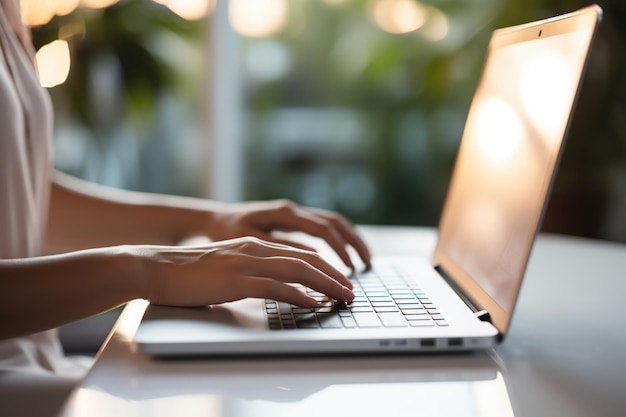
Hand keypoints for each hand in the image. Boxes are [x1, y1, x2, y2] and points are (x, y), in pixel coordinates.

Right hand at [138, 236, 354, 307]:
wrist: (154, 268)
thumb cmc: (186, 273)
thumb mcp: (224, 267)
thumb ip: (248, 272)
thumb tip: (271, 287)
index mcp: (252, 246)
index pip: (298, 254)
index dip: (324, 267)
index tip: (339, 280)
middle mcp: (253, 250)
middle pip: (306, 259)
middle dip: (334, 274)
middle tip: (351, 290)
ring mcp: (245, 263)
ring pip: (298, 270)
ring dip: (325, 284)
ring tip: (343, 296)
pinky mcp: (235, 280)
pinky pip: (275, 286)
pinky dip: (298, 295)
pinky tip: (312, 303)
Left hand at [204, 200, 370, 270]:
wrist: (211, 220)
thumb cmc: (226, 232)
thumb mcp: (249, 242)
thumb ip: (281, 248)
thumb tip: (313, 256)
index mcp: (284, 213)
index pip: (322, 230)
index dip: (339, 249)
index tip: (349, 268)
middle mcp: (293, 209)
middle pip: (335, 222)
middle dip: (354, 243)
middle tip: (368, 265)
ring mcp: (295, 213)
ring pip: (333, 222)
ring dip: (350, 239)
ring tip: (364, 261)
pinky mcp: (293, 220)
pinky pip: (324, 226)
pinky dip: (339, 239)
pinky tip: (344, 254)